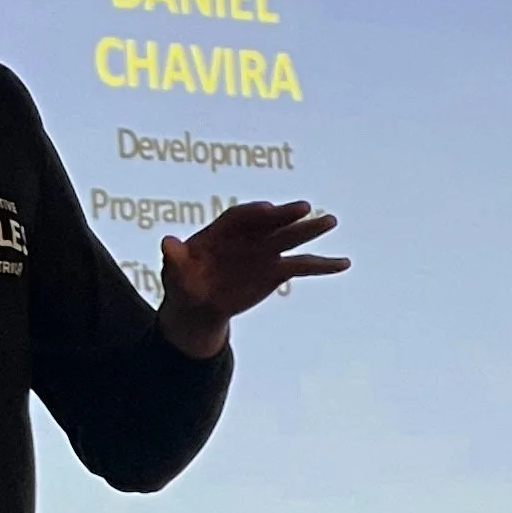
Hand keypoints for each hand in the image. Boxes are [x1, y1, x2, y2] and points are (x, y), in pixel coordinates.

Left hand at [158, 199, 345, 356]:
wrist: (197, 305)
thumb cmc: (183, 283)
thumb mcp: (175, 272)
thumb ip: (175, 257)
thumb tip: (166, 243)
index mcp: (221, 230)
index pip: (239, 217)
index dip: (252, 214)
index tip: (267, 210)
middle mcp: (247, 236)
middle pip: (268, 222)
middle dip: (284, 215)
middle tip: (303, 208)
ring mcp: (264, 251)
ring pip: (290, 238)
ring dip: (310, 230)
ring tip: (331, 220)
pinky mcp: (276, 269)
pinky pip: (303, 266)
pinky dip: (323, 265)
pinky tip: (344, 263)